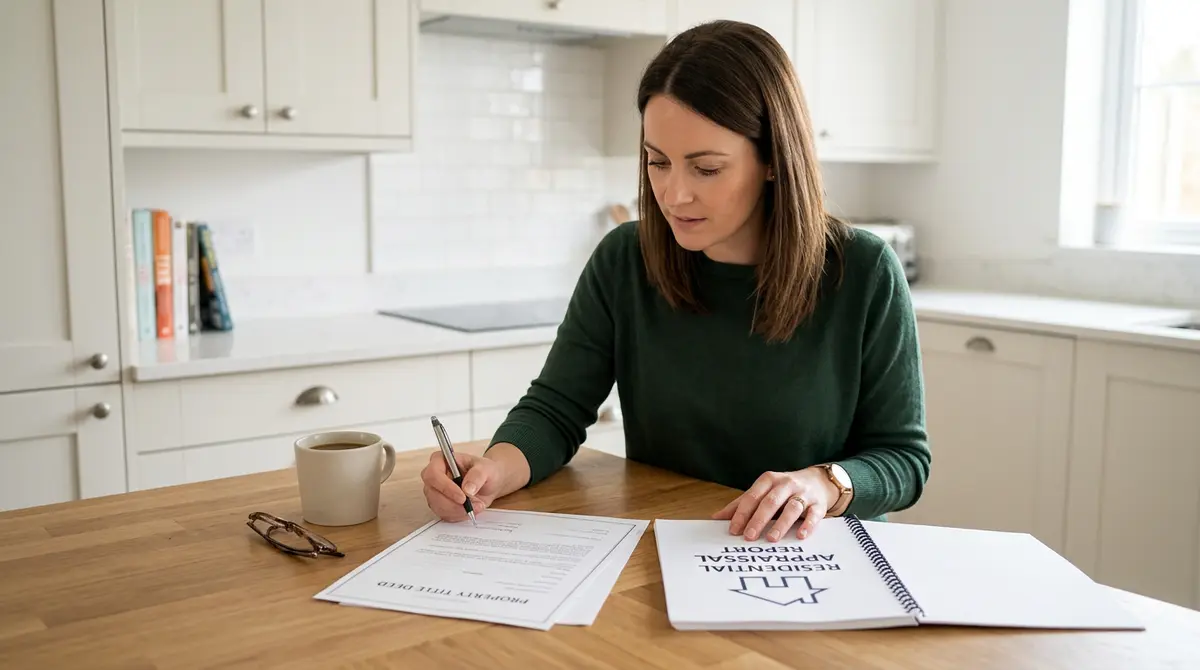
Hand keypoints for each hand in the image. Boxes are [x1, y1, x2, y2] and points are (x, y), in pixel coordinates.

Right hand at [420, 450, 505, 521]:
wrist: (489, 483)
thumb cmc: (485, 470)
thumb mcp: (486, 468)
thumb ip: (477, 476)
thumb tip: (467, 489)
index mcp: (440, 460)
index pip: (433, 474)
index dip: (446, 488)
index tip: (463, 497)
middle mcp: (434, 476)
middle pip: (433, 494)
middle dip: (454, 504)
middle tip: (475, 505)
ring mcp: (434, 492)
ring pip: (438, 507)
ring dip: (459, 511)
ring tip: (477, 505)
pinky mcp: (439, 505)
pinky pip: (444, 515)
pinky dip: (459, 515)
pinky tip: (470, 510)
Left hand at [712, 468, 840, 541]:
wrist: (817, 481)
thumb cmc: (783, 490)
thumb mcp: (763, 492)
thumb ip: (741, 504)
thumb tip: (716, 518)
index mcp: (769, 480)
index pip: (752, 497)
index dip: (742, 513)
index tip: (734, 530)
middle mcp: (786, 484)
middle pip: (770, 502)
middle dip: (758, 519)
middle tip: (749, 537)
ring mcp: (804, 493)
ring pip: (792, 507)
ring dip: (781, 524)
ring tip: (771, 539)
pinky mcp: (818, 504)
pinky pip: (814, 514)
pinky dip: (808, 525)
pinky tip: (801, 535)